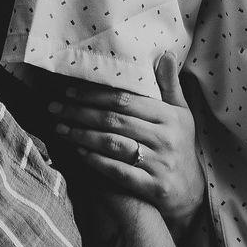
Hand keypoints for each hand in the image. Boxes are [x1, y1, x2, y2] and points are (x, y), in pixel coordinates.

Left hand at [47, 55, 205, 227]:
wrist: (192, 194)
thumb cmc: (180, 146)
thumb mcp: (181, 115)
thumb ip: (169, 85)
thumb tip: (165, 53)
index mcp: (169, 116)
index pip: (125, 100)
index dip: (94, 94)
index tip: (69, 90)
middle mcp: (166, 138)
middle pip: (115, 120)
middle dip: (80, 112)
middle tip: (54, 107)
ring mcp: (160, 164)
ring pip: (113, 144)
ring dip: (82, 135)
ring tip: (59, 128)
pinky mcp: (154, 187)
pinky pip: (119, 172)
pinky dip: (96, 161)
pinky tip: (78, 153)